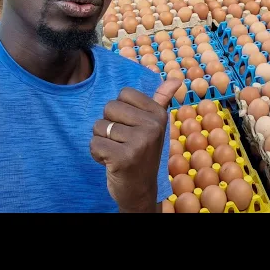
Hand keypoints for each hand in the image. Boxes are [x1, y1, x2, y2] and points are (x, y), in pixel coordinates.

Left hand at [90, 78, 181, 212]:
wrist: (141, 190)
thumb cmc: (143, 154)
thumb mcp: (155, 126)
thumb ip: (161, 100)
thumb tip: (175, 78)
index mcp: (159, 114)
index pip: (123, 94)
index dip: (120, 110)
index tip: (130, 127)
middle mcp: (152, 126)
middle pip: (109, 107)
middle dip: (108, 125)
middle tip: (122, 142)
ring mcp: (139, 142)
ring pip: (99, 126)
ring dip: (102, 141)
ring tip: (116, 152)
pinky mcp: (123, 158)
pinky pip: (94, 143)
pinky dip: (96, 154)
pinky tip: (109, 161)